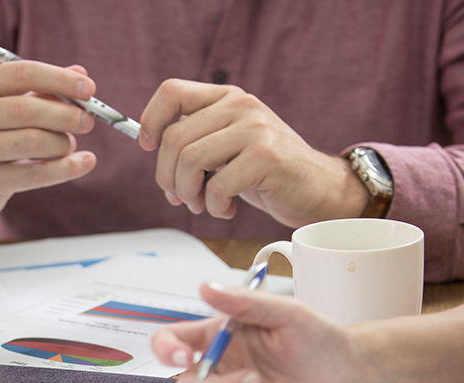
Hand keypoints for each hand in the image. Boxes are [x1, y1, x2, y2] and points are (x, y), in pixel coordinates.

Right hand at [0, 61, 97, 216]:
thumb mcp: (2, 103)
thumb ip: (39, 89)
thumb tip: (79, 73)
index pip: (22, 73)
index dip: (59, 78)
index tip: (88, 88)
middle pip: (27, 110)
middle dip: (65, 114)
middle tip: (87, 120)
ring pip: (31, 142)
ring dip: (62, 143)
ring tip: (70, 144)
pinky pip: (34, 174)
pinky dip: (65, 169)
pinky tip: (84, 163)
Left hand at [138, 80, 367, 226]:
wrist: (316, 188)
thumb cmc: (266, 172)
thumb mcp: (227, 146)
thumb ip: (196, 139)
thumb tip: (151, 145)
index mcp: (227, 98)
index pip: (172, 92)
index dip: (151, 120)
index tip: (147, 146)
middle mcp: (241, 106)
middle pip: (174, 138)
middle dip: (168, 177)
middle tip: (180, 197)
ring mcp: (255, 129)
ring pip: (190, 161)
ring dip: (188, 194)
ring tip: (203, 204)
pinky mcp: (266, 157)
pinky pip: (217, 186)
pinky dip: (214, 207)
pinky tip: (226, 209)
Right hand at [152, 283, 359, 382]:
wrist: (350, 373)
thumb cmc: (319, 338)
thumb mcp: (287, 313)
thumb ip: (244, 302)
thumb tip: (206, 287)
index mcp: (218, 338)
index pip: (170, 342)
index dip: (166, 350)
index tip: (186, 356)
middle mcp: (220, 369)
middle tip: (254, 378)